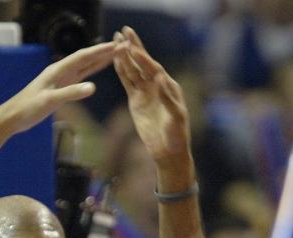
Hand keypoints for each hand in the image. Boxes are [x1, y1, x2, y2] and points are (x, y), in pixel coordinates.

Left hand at [0, 41, 116, 133]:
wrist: (14, 117)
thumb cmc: (28, 108)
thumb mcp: (50, 101)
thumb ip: (71, 93)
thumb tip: (92, 87)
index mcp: (58, 70)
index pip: (83, 57)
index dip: (101, 51)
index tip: (116, 46)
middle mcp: (61, 71)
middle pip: (87, 58)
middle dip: (105, 51)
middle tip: (123, 46)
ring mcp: (62, 79)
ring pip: (85, 65)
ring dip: (101, 59)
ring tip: (117, 52)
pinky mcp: (62, 87)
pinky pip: (81, 76)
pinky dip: (93, 70)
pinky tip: (100, 68)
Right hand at [114, 27, 191, 164]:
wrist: (168, 151)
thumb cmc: (177, 135)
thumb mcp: (176, 117)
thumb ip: (168, 98)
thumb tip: (161, 79)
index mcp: (169, 86)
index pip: (153, 67)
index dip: (143, 56)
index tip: (132, 45)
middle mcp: (157, 86)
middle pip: (142, 63)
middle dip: (133, 47)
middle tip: (123, 31)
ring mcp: (145, 93)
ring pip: (133, 71)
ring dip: (124, 56)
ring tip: (115, 41)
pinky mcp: (136, 101)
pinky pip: (127, 83)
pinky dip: (121, 71)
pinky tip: (115, 61)